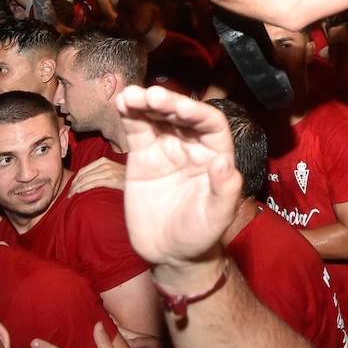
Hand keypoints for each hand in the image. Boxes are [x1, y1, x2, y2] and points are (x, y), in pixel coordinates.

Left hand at [68, 157, 126, 195]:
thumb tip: (86, 181)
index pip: (83, 170)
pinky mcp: (112, 179)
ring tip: (71, 195)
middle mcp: (105, 164)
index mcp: (103, 161)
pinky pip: (93, 183)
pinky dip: (84, 187)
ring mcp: (109, 171)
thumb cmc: (125, 179)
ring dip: (77, 188)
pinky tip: (79, 192)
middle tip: (68, 194)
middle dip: (74, 184)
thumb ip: (101, 173)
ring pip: (86, 179)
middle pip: (83, 174)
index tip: (71, 187)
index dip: (75, 179)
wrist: (141, 181)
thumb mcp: (112, 172)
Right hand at [114, 85, 241, 275]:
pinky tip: (123, 102)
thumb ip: (224, 190)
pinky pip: (138, 130)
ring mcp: (166, 147)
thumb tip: (224, 162)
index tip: (181, 107)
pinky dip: (130, 114)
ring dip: (146, 102)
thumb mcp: (217, 217)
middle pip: (181, 115)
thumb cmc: (200, 234)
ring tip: (131, 95)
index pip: (210, 124)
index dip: (197, 112)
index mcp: (215, 154)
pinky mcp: (142, 155)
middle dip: (168, 103)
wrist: (170, 252)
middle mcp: (192, 145)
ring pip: (158, 117)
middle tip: (152, 96)